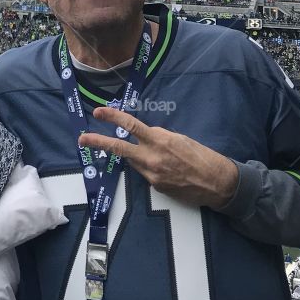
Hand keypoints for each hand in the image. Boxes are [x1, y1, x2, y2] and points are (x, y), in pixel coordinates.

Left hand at [78, 105, 238, 209]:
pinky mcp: (155, 187)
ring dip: (132, 155)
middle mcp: (152, 157)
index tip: (99, 112)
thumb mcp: (179, 139)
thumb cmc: (201, 156)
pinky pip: (144, 172)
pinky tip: (164, 168)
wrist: (217, 183)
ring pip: (132, 161)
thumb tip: (145, 136)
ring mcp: (152, 174)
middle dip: (98, 142)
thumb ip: (158, 137)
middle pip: (119, 147)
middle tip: (82, 138)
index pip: (130, 126)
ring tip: (142, 152)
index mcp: (160, 140)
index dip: (113, 117)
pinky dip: (147, 167)